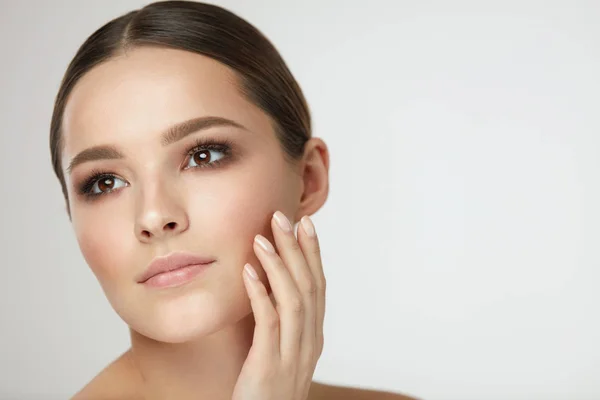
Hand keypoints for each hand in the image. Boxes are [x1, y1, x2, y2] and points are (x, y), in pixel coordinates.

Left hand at [232, 211, 325, 399]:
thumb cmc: (266, 390)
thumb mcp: (281, 352)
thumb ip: (282, 323)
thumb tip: (271, 286)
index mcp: (313, 336)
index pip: (318, 286)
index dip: (313, 254)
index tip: (305, 224)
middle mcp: (309, 342)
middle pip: (309, 285)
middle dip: (298, 248)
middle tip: (285, 217)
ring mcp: (292, 354)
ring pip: (293, 299)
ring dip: (279, 264)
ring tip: (263, 236)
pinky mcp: (269, 365)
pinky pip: (268, 322)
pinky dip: (260, 292)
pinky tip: (249, 271)